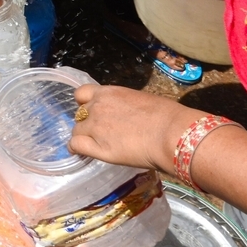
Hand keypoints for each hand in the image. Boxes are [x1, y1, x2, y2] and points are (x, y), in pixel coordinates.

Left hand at [67, 84, 204, 175]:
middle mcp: (97, 107)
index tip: (92, 112)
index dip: (85, 104)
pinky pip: (75, 146)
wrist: (171, 133)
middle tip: (101, 132)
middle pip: (79, 114)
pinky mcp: (97, 148)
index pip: (82, 94)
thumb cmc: (166, 115)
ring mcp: (95, 127)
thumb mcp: (141, 100)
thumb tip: (126, 114)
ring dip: (83, 137)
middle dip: (87, 122)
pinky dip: (76, 150)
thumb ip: (124, 105)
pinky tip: (83, 153)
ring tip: (95, 145)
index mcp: (108, 92)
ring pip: (76, 131)